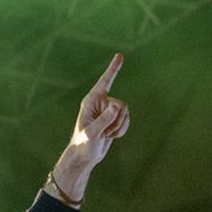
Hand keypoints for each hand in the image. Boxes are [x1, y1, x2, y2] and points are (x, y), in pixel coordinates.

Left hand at [50, 53, 130, 202]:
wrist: (85, 156)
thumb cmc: (84, 145)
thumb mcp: (92, 133)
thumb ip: (104, 120)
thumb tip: (116, 106)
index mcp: (91, 101)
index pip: (104, 82)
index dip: (113, 69)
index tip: (120, 55)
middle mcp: (100, 103)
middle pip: (122, 104)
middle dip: (117, 120)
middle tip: (105, 132)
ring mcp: (108, 111)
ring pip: (126, 112)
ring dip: (119, 126)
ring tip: (106, 134)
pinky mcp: (114, 119)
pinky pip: (127, 120)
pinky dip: (121, 130)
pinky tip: (110, 136)